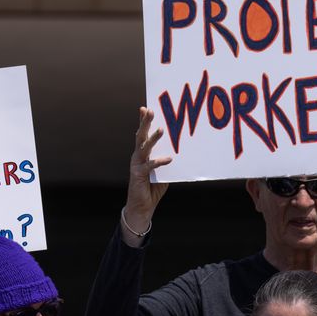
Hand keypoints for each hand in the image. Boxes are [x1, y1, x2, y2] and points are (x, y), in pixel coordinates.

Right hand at [122, 107, 172, 243]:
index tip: (145, 107)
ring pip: (143, 148)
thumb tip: (180, 151)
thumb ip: (167, 160)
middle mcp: (137, 156)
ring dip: (152, 138)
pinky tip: (169, 158)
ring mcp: (136, 165)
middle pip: (140, 136)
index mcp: (142, 153)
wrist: (143, 207)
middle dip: (145, 123)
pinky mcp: (138, 175)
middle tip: (149, 111)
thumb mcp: (163, 171)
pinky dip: (159, 161)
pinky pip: (150, 166)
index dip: (143, 121)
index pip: (142, 134)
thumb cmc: (153, 188)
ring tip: (161, 130)